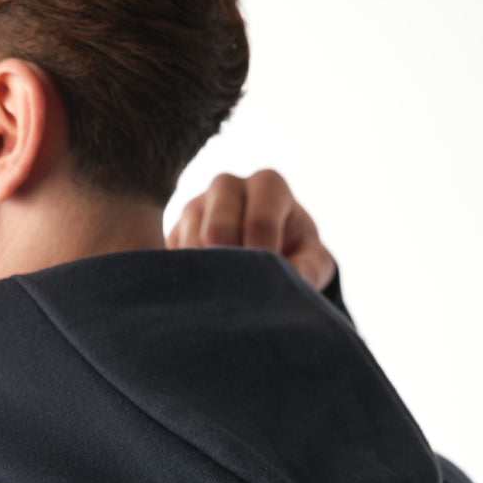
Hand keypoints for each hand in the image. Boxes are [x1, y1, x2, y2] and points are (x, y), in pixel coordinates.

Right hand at [167, 168, 335, 290]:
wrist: (260, 252)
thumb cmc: (291, 251)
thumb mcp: (311, 258)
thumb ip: (311, 266)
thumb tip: (298, 279)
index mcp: (267, 185)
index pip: (260, 217)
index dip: (262, 253)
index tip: (264, 282)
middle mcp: (227, 186)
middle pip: (217, 226)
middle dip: (228, 263)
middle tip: (237, 290)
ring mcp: (194, 205)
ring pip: (190, 243)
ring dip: (205, 275)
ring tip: (219, 297)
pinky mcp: (171, 229)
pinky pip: (171, 257)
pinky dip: (185, 279)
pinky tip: (199, 294)